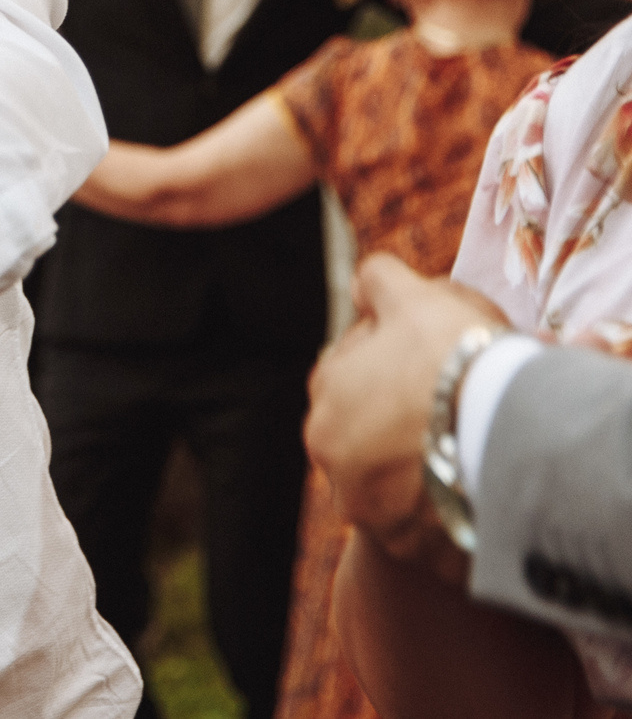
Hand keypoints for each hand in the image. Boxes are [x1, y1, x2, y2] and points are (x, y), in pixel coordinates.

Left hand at [306, 255, 505, 576]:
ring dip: (416, 464)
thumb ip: (379, 281)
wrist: (502, 439)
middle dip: (397, 414)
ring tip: (461, 445)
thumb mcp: (413, 299)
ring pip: (390, 478)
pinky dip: (441, 507)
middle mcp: (330, 454)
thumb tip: (365, 280)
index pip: (349, 369)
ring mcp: (365, 505)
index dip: (390, 358)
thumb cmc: (452, 360)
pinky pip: (421, 525)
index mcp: (325, 394)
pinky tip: (468, 485)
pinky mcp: (406, 547)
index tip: (427, 360)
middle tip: (446, 404)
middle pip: (366, 427)